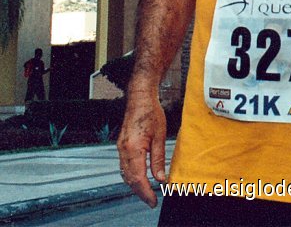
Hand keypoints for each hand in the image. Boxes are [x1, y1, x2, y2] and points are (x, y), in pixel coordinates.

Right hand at [117, 90, 166, 207]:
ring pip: (125, 174)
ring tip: (147, 192)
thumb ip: (158, 159)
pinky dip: (131, 175)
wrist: (139, 98)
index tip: (153, 201)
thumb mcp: (160, 136)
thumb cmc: (151, 112)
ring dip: (135, 185)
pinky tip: (140, 178)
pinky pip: (124, 166)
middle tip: (151, 201)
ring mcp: (120, 148)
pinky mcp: (121, 145)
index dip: (145, 192)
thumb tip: (160, 178)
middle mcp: (123, 150)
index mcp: (133, 148)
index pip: (138, 178)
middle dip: (140, 192)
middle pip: (130, 179)